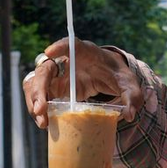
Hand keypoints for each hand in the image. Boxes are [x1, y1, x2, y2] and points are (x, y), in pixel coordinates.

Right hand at [22, 38, 142, 129]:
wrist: (109, 80)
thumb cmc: (117, 77)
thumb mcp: (128, 84)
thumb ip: (132, 96)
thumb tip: (130, 114)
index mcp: (85, 53)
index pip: (70, 44)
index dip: (59, 46)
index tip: (50, 52)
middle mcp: (67, 63)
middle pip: (45, 69)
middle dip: (39, 88)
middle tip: (42, 108)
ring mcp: (58, 76)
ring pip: (36, 83)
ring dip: (34, 101)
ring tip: (42, 121)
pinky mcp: (54, 90)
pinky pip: (39, 97)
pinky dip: (38, 109)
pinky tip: (44, 123)